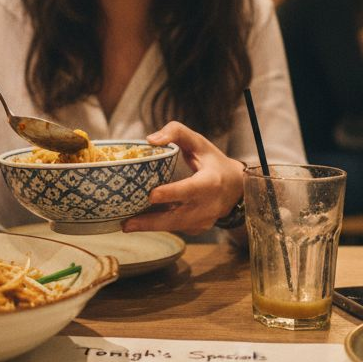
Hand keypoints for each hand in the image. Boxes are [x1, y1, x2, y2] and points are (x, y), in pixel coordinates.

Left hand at [123, 121, 243, 234]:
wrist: (236, 187)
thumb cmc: (212, 161)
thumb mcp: (198, 142)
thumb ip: (176, 133)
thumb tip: (150, 140)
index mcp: (211, 182)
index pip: (190, 189)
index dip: (172, 194)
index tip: (152, 195)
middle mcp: (209, 206)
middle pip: (178, 217)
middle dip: (151, 222)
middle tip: (127, 224)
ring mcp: (204, 220)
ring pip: (174, 226)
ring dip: (149, 227)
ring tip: (126, 226)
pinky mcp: (198, 228)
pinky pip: (176, 228)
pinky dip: (158, 226)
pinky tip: (140, 223)